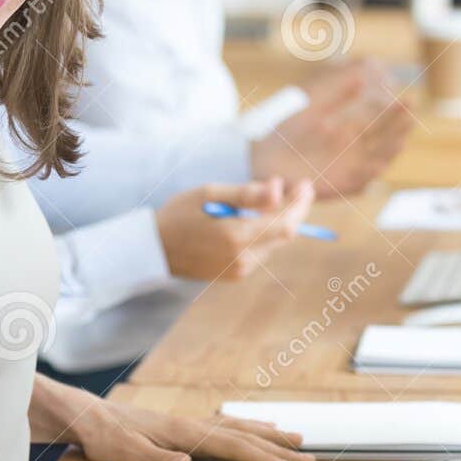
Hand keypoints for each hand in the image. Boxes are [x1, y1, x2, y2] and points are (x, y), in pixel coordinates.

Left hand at [61, 394, 315, 460]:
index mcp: (185, 433)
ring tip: (294, 437)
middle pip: (244, 435)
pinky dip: (244, 427)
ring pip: (238, 427)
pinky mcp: (181, 425)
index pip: (233, 447)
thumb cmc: (105, 438)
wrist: (86, 417)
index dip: (264, 458)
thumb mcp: (126, 454)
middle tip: (309, 456)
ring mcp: (188, 423)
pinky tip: (250, 427)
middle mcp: (192, 424)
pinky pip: (224, 425)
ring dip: (267, 434)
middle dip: (278, 447)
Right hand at [155, 178, 314, 280]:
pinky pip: (260, 252)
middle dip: (293, 209)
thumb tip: (280, 191)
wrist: (155, 249)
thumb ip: (248, 194)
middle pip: (285, 234)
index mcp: (237, 236)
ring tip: (268, 197)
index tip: (306, 185)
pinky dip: (263, 233)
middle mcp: (243, 258)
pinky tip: (252, 218)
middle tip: (295, 187)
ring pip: (274, 243)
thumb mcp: (210, 194)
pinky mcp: (235, 275)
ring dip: (277, 220)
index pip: (286, 223)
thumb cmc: (180, 214)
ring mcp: (240, 270)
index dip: (300, 204)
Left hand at [253, 66, 413, 197]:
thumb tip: (364, 68)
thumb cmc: (287, 133)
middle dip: (398, 125)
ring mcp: (347, 170)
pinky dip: (367, 176)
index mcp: (351, 133)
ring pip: (376, 161)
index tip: (409, 96)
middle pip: (384, 139)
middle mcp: (354, 152)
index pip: (380, 120)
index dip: (395, 110)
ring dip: (390, 150)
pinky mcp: (336, 187)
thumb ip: (338, 89)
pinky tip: (377, 165)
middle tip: (410, 108)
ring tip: (402, 137)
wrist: (261, 159)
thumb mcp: (313, 105)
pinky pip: (356, 184)